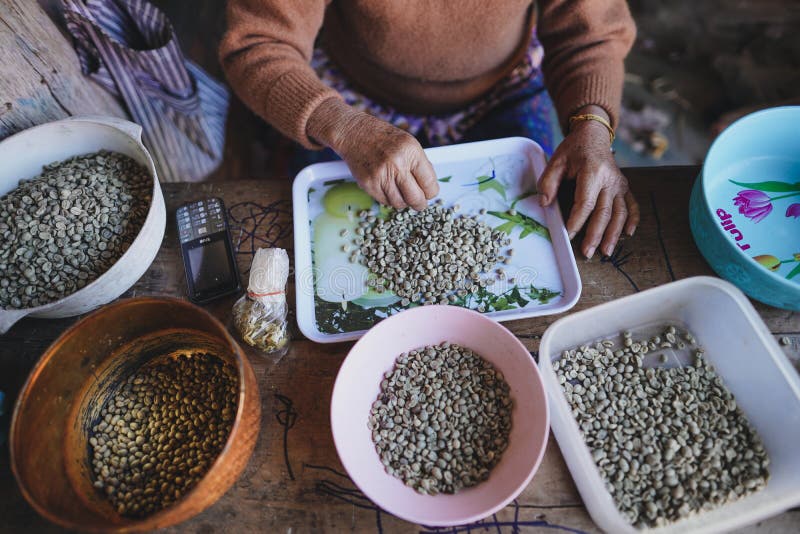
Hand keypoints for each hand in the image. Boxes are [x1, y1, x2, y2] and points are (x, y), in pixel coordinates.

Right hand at [323, 108, 438, 209]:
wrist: (354, 133)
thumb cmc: (383, 138)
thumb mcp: (408, 143)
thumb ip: (419, 164)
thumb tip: (429, 187)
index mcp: (411, 152)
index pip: (429, 183)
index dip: (431, 192)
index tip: (429, 193)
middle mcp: (397, 164)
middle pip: (416, 198)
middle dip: (420, 203)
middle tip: (419, 203)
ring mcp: (381, 175)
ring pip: (400, 203)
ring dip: (403, 202)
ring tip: (402, 193)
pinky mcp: (368, 183)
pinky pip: (384, 201)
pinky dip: (389, 199)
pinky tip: (389, 188)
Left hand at [539, 107, 638, 258]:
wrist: (594, 135)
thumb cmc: (574, 149)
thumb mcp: (556, 160)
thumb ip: (548, 182)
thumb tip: (544, 204)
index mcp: (592, 171)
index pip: (585, 202)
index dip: (577, 221)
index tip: (569, 235)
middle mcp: (610, 179)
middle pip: (604, 211)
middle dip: (595, 234)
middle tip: (588, 252)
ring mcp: (620, 184)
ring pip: (620, 213)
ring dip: (614, 234)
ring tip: (606, 251)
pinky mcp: (625, 187)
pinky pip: (632, 205)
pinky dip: (632, 220)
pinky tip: (628, 234)